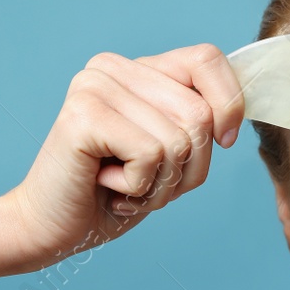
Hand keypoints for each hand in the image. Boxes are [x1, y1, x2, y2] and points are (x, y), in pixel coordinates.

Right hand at [0, 44, 245, 263]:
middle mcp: (111, 67)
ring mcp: (94, 87)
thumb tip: (238, 110)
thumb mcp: (171, 153)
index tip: (224, 141)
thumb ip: (199, 121)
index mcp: (135, 68)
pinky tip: (106, 185)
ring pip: (180, 138)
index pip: (207, 59)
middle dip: (189, 167)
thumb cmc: (112, 195)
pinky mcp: (83, 115)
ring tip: (124, 185)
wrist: (51, 230)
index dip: (230, 105)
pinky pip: (151, 154)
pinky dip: (138, 187)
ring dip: (162, 182)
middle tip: (146, 180)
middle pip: (200, 113)